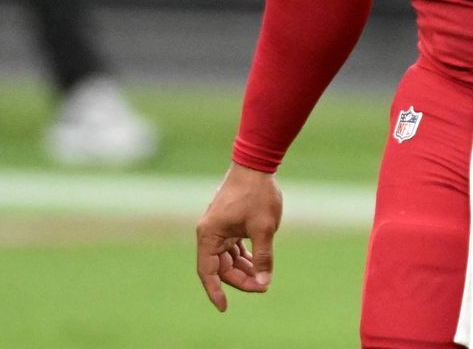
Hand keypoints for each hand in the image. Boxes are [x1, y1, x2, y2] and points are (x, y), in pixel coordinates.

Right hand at [194, 163, 281, 311]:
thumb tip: (263, 282)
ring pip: (227, 259)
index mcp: (209, 234)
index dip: (215, 292)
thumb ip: (263, 257)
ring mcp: (218, 228)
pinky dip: (245, 258)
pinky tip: (259, 264)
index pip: (208, 272)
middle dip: (240, 279)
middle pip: (220, 267)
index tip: (224, 308)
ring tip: (263, 277)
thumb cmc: (257, 194)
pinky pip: (233, 248)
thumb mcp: (265, 229)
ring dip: (243, 270)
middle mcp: (209, 233)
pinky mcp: (228, 224)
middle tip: (263, 286)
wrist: (256, 165)